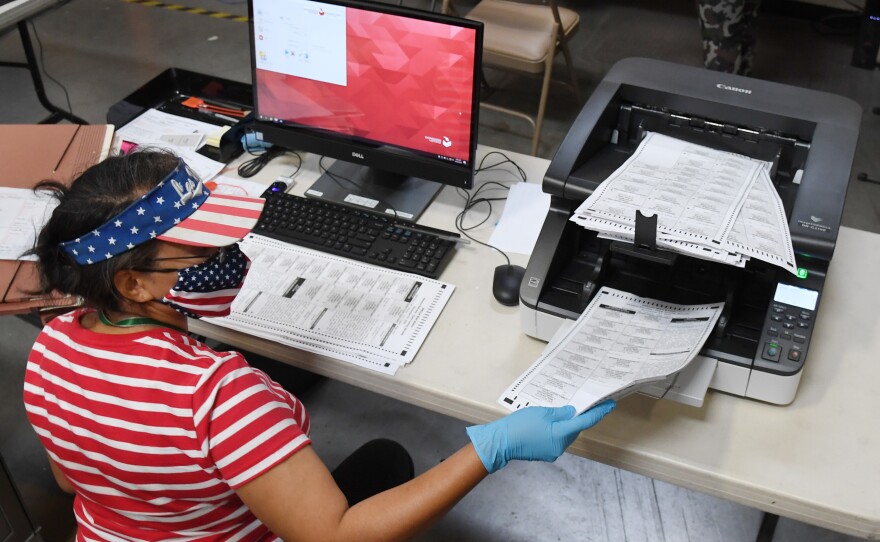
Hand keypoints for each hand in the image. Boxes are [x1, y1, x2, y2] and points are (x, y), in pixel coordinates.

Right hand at [465, 400, 615, 473]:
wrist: (500, 442)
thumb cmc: (519, 425)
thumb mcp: (541, 413)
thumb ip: (560, 413)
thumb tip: (572, 412)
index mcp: (560, 434)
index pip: (585, 422)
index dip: (598, 412)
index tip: (610, 404)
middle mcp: (560, 446)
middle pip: (575, 429)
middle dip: (579, 417)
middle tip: (582, 403)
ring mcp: (552, 452)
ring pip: (565, 435)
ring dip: (566, 424)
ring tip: (560, 412)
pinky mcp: (545, 453)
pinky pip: (556, 440)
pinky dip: (556, 430)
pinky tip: (549, 422)